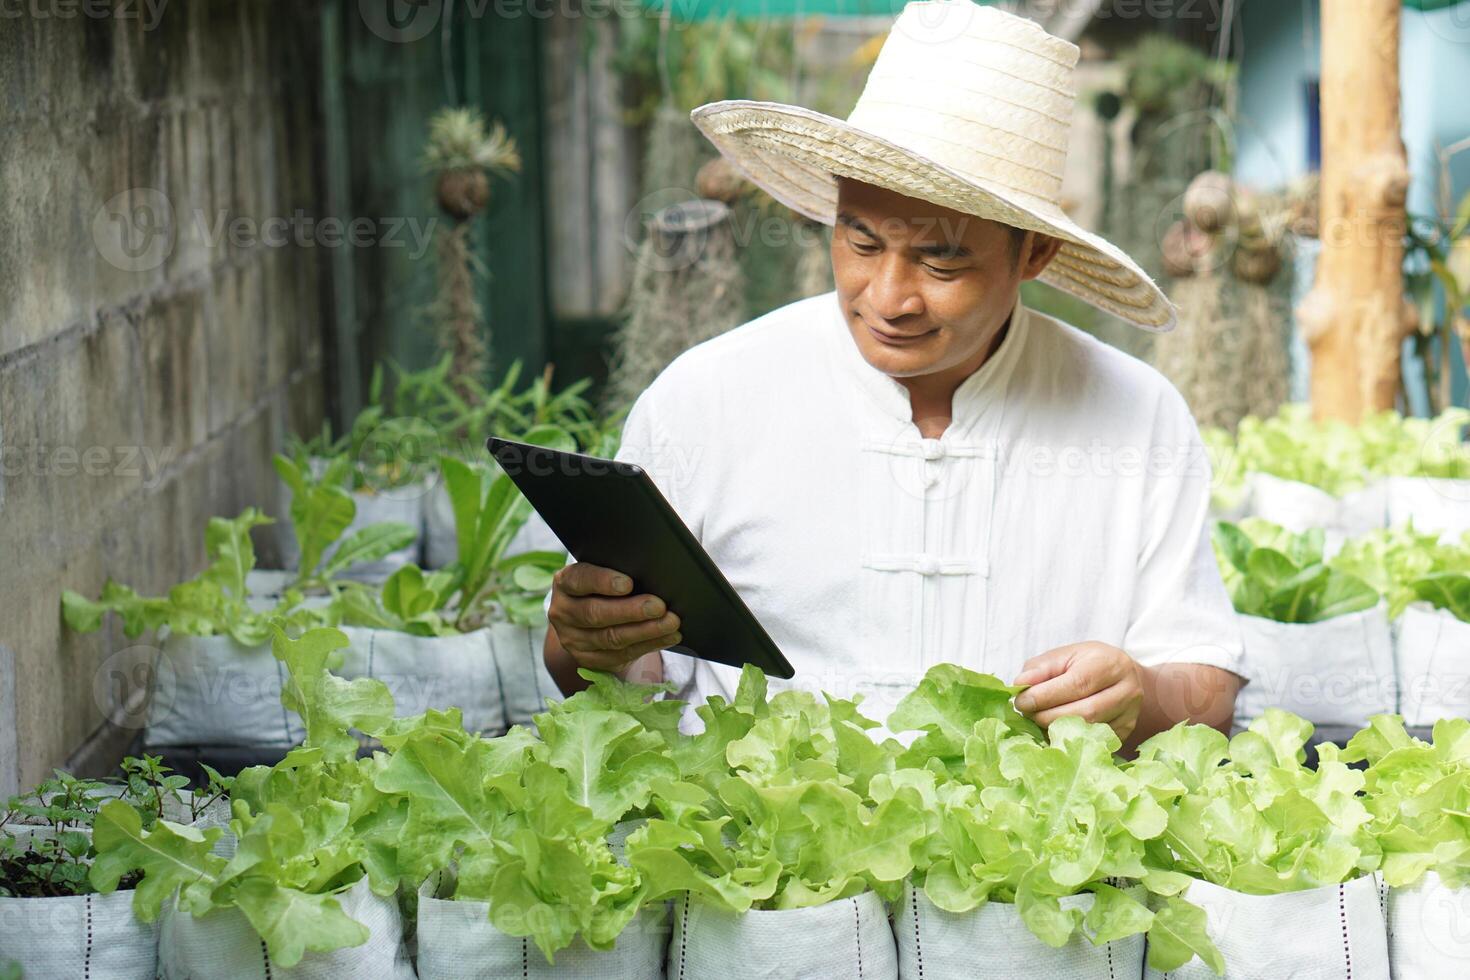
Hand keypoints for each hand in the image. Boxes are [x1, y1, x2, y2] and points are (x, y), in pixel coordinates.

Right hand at [547, 562, 681, 672]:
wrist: (585, 618)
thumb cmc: (602, 586)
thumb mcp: (602, 573)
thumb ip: (618, 572)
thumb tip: (653, 575)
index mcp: (564, 583)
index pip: (580, 580)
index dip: (603, 581)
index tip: (628, 583)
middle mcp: (563, 612)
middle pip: (596, 614)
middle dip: (631, 611)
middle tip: (659, 606)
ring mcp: (573, 639)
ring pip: (611, 638)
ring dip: (646, 631)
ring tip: (671, 623)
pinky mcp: (588, 659)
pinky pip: (620, 655)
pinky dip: (648, 645)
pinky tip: (667, 637)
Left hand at [1012, 642, 1145, 743]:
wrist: (1122, 676)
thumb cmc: (1087, 664)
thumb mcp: (1064, 656)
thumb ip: (1041, 668)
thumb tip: (1020, 684)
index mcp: (1108, 663)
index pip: (1076, 684)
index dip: (1045, 696)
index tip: (1021, 702)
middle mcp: (1126, 689)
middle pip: (1084, 712)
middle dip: (1048, 716)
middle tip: (1027, 714)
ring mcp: (1129, 714)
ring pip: (1089, 730)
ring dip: (1056, 730)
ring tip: (1038, 721)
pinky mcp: (1125, 732)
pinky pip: (1093, 741)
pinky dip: (1069, 739)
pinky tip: (1054, 731)